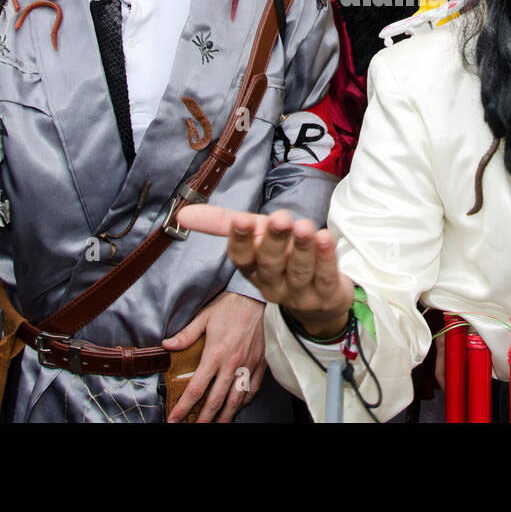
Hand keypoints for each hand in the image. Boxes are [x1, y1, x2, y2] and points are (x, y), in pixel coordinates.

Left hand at [162, 291, 266, 422]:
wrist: (259, 299)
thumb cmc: (232, 306)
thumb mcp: (205, 316)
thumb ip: (186, 334)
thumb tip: (167, 345)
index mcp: (215, 354)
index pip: (196, 388)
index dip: (184, 407)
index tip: (175, 418)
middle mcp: (231, 365)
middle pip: (215, 401)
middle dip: (203, 419)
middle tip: (194, 428)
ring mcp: (247, 366)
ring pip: (235, 400)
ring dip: (225, 416)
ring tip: (217, 425)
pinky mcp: (260, 365)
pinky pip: (252, 389)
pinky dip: (244, 402)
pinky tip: (237, 407)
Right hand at [177, 204, 354, 339]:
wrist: (319, 298)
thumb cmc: (282, 259)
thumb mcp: (255, 238)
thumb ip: (222, 223)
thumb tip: (182, 213)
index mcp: (253, 270)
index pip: (242, 259)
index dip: (242, 241)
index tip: (243, 219)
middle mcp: (274, 284)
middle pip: (271, 264)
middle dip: (274, 241)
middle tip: (280, 218)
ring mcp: (301, 293)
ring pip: (300, 271)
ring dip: (302, 248)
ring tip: (304, 226)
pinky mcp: (328, 294)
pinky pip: (326, 276)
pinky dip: (326, 258)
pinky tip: (325, 238)